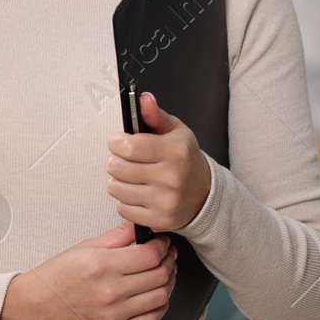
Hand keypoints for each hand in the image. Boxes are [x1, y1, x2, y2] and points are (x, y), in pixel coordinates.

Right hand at [0, 222, 177, 319]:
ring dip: (169, 283)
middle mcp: (109, 291)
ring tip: (164, 273)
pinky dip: (161, 305)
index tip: (163, 242)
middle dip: (169, 261)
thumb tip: (139, 229)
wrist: (33, 308)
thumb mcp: (82, 248)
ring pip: (160, 297)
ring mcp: (113, 315)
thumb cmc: (55, 278)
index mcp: (101, 265)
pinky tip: (156, 296)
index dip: (163, 246)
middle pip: (159, 275)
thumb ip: (115, 237)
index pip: (150, 255)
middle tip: (167, 255)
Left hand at [105, 91, 211, 233]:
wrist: (204, 193)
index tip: (118, 142)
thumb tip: (143, 99)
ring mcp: (166, 201)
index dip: (116, 142)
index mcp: (175, 151)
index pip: (128, 147)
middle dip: (116, 161)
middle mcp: (172, 177)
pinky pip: (122, 208)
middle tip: (127, 160)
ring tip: (132, 176)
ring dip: (119, 181)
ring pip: (115, 188)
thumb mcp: (175, 131)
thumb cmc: (184, 159)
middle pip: (117, 167)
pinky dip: (126, 200)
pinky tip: (139, 193)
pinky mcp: (159, 220)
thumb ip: (155, 115)